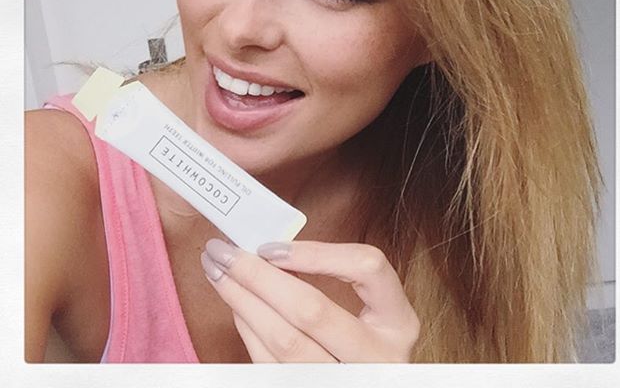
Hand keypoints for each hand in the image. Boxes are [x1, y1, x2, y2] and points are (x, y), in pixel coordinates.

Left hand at [200, 239, 420, 362]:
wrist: (364, 385)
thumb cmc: (363, 339)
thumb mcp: (369, 306)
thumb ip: (335, 274)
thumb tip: (271, 248)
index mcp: (399, 323)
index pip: (367, 268)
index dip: (316, 253)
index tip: (272, 246)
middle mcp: (379, 358)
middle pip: (312, 310)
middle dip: (258, 276)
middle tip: (224, 251)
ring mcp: (344, 382)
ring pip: (284, 341)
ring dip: (242, 301)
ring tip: (218, 272)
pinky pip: (270, 364)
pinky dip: (248, 330)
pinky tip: (236, 306)